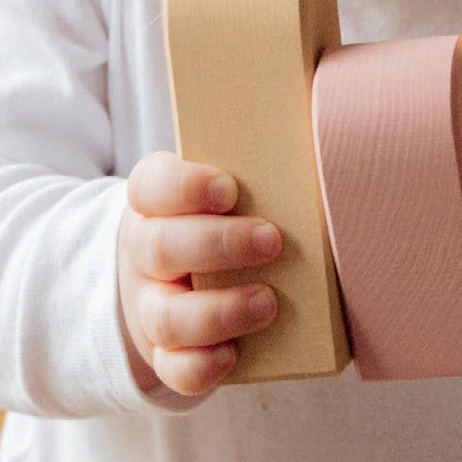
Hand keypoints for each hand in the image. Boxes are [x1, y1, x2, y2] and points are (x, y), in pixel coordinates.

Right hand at [117, 149, 283, 397]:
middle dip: (217, 245)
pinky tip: (233, 355)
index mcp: (154, 202)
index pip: (151, 186)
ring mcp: (151, 306)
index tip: (229, 188)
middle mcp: (144, 253)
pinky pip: (174, 368)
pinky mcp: (165, 353)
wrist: (169, 278)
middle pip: (158, 247)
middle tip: (271, 240)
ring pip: (166, 316)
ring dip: (218, 311)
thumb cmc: (215, 220)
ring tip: (268, 302)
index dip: (184, 187)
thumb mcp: (220, 186)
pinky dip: (202, 365)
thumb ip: (258, 155)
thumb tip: (317, 93)